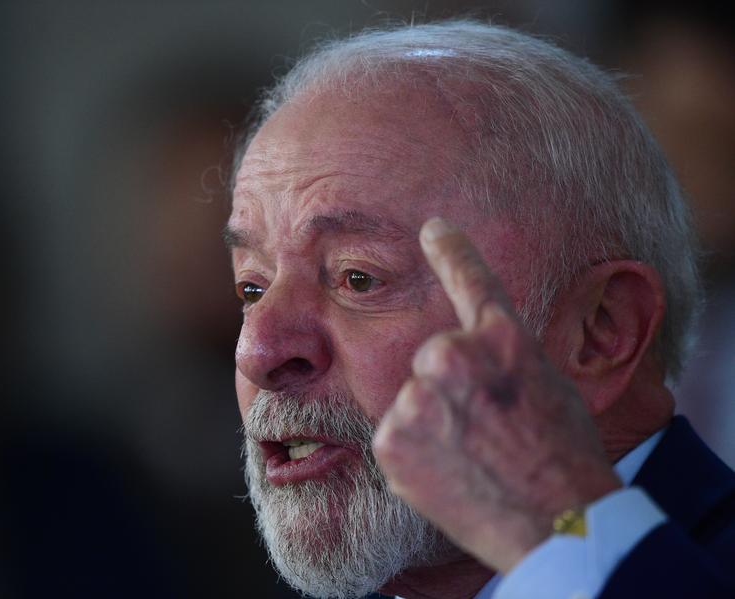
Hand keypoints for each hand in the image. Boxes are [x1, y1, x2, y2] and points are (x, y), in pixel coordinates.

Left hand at [372, 218, 621, 572]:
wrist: (557, 523)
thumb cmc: (563, 459)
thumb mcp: (548, 387)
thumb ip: (501, 360)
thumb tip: (469, 354)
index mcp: (502, 339)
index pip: (471, 279)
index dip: (451, 250)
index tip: (432, 227)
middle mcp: (453, 355)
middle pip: (433, 361)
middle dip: (450, 391)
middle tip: (487, 433)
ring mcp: (419, 397)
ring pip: (415, 403)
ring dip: (434, 426)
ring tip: (474, 460)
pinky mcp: (392, 439)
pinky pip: (397, 438)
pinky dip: (416, 457)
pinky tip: (449, 476)